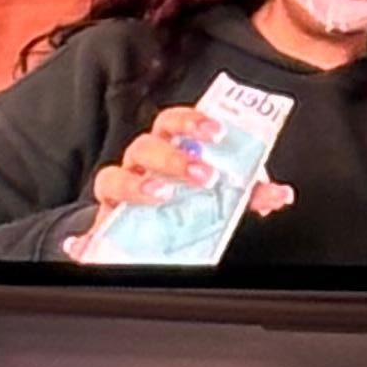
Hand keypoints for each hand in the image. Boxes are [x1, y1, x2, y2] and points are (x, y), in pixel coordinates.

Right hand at [67, 103, 294, 254]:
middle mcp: (141, 166)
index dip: (193, 120)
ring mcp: (120, 193)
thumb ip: (249, 194)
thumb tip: (281, 194)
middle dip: (174, 156)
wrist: (147, 235)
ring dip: (140, 186)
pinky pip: (89, 229)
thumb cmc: (185, 205)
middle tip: (203, 173)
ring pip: (114, 175)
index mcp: (169, 150)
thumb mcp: (220, 198)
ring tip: (163, 197)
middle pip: (146, 144)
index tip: (218, 131)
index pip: (175, 122)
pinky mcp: (105, 223)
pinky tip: (86, 246)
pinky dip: (85, 238)